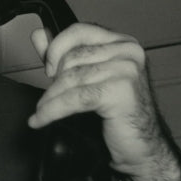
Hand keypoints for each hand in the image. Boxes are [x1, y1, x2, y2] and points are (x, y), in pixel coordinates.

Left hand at [28, 22, 180, 180]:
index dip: (57, 48)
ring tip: (41, 112)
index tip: (48, 69)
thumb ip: (64, 56)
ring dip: (50, 99)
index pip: (80, 31)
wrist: (141, 149)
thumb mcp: (89, 80)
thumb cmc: (118, 116)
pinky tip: (40, 121)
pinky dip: (53, 111)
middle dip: (54, 81)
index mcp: (123, 43)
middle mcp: (129, 52)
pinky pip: (75, 98)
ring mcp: (128, 70)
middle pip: (72, 58)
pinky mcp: (121, 91)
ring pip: (72, 78)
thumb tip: (39, 35)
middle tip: (50, 99)